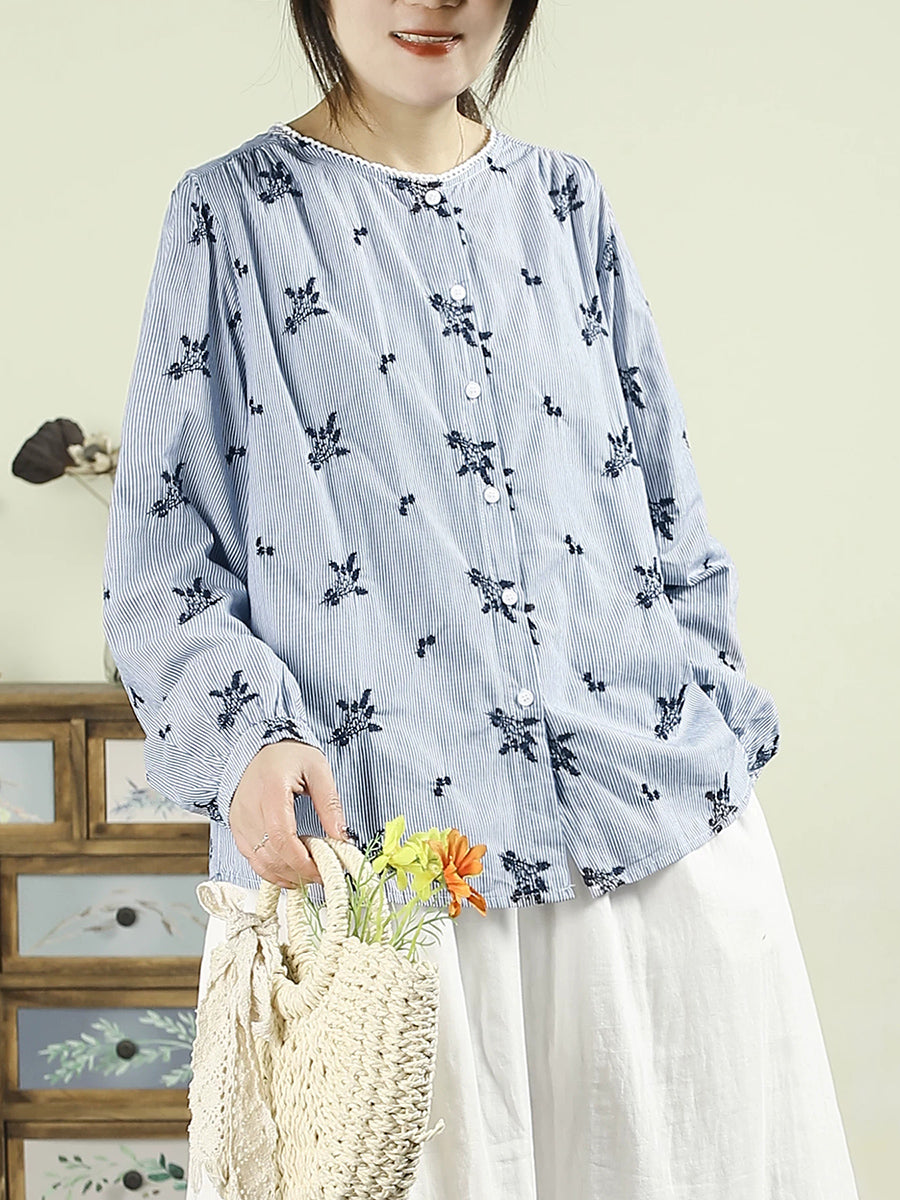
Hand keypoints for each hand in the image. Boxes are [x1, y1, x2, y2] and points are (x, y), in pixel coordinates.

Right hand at [226, 739, 348, 887]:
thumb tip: (341, 837)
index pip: (281, 836)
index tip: (321, 870)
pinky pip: (252, 858)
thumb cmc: (290, 755)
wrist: (261, 747)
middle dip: (298, 872)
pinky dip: (271, 870)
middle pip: (270, 854)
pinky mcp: (237, 827)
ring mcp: (240, 819)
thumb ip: (329, 804)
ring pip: (259, 861)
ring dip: (285, 874)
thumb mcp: (318, 769)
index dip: (301, 861)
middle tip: (321, 875)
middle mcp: (249, 807)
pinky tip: (290, 871)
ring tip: (309, 874)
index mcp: (271, 789)